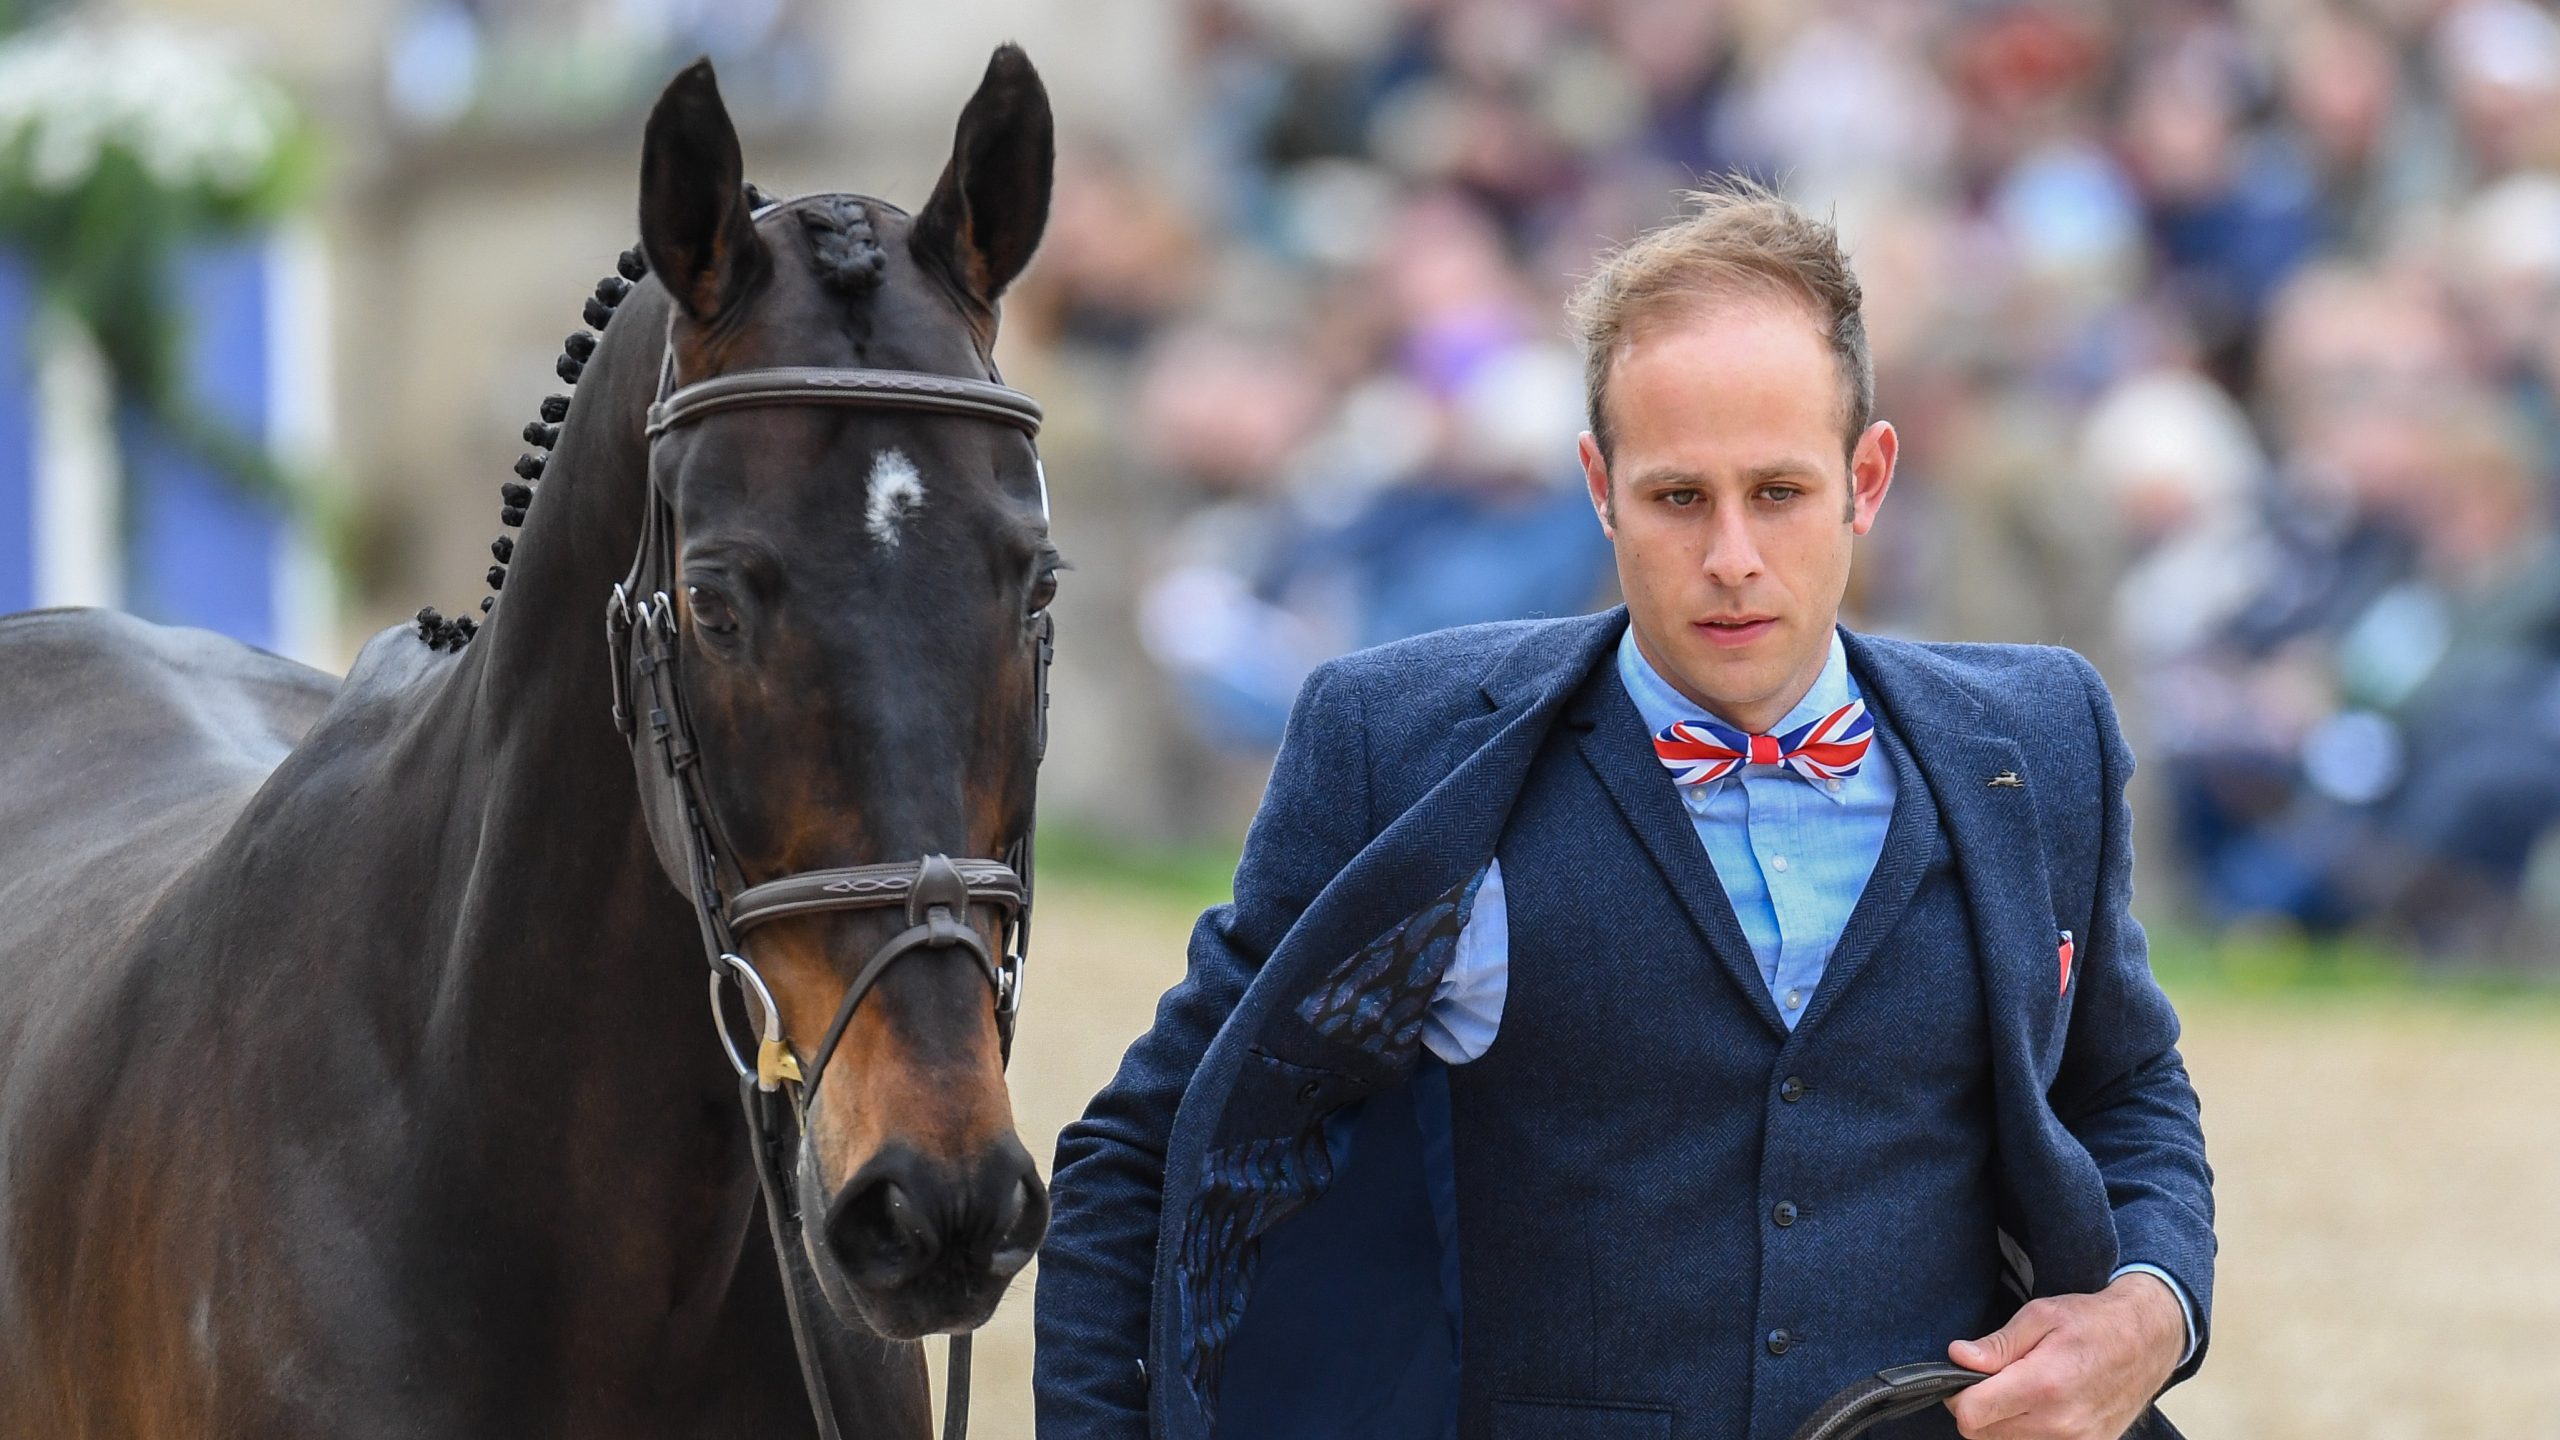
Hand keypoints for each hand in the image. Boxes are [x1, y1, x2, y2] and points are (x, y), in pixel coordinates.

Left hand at [1943, 1272, 2184, 1438]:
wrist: (2148, 1340)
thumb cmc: (2094, 1323)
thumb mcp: (2040, 1315)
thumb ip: (1997, 1344)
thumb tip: (1960, 1357)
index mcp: (2042, 1385)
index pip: (1972, 1414)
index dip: (1958, 1394)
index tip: (1965, 1378)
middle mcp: (2059, 1422)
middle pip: (1984, 1433)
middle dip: (1980, 1406)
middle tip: (1998, 1377)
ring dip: (2004, 1419)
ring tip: (2025, 1387)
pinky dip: (2029, 1428)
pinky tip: (2043, 1404)